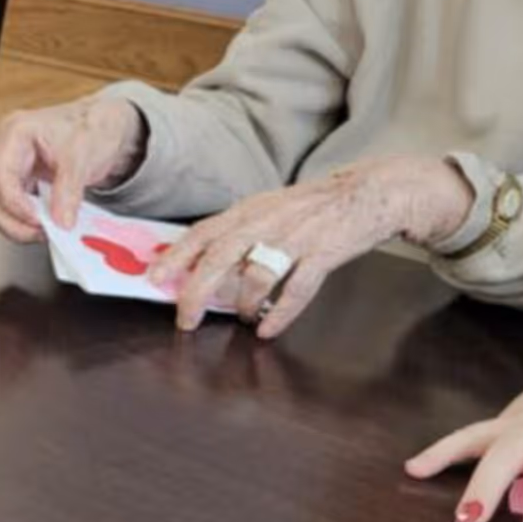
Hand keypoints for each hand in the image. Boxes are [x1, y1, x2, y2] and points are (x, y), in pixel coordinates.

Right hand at [0, 94, 146, 242]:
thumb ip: (69, 190)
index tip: (38, 221)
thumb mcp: (84, 156)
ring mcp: (7, 171)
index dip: (15, 206)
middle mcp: (3, 152)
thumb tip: (60, 222)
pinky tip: (45, 221)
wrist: (104, 130)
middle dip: (15, 222)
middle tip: (45, 230)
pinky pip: (7, 214)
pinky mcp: (15, 187)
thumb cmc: (91, 128)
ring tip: (46, 227)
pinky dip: (24, 224)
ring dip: (17, 226)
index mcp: (14, 133)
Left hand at [149, 155, 474, 337]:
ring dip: (243, 304)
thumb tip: (196, 263)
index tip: (154, 278)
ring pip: (257, 275)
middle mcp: (268, 221)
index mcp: (250, 210)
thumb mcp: (267, 210)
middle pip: (221, 257)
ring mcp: (297, 236)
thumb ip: (235, 233)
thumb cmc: (310, 208)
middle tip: (184, 319)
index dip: (177, 255)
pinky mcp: (324, 253)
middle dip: (197, 291)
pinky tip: (268, 330)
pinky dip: (280, 313)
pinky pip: (297, 289)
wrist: (368, 191)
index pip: (204, 232)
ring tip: (241, 319)